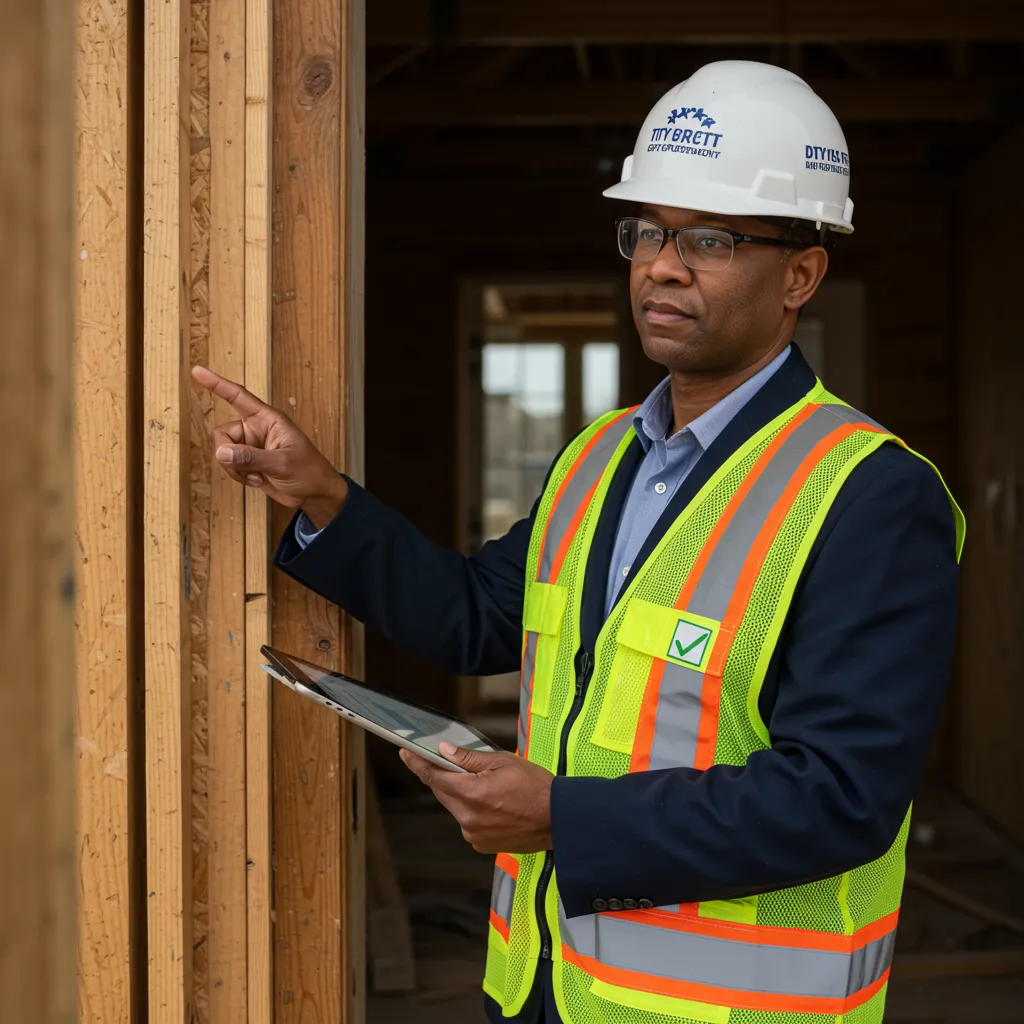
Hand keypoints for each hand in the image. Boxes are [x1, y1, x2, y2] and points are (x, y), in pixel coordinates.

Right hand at [191, 365, 346, 527]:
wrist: (315, 494)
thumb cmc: (309, 472)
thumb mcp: (282, 463)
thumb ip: (251, 457)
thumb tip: (222, 452)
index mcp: (268, 419)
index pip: (238, 397)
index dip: (217, 384)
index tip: (197, 371)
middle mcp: (256, 429)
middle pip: (222, 434)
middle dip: (227, 454)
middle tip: (247, 469)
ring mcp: (251, 446)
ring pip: (222, 452)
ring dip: (234, 469)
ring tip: (258, 476)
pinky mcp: (248, 462)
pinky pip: (229, 466)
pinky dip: (238, 476)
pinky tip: (257, 480)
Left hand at [400, 741, 553, 853]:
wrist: (559, 819)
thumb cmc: (535, 787)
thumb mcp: (503, 762)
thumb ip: (469, 758)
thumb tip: (444, 751)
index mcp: (471, 793)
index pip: (434, 776)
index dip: (417, 764)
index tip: (405, 754)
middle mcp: (467, 817)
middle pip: (443, 792)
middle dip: (444, 776)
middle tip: (451, 762)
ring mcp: (473, 834)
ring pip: (455, 807)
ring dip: (461, 793)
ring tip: (485, 784)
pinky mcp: (481, 844)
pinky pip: (467, 821)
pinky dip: (472, 809)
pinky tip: (492, 803)